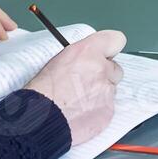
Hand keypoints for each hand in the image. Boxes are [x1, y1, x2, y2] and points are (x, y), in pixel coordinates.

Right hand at [24, 30, 126, 144]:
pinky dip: (98, 110)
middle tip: (87, 82)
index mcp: (87, 51)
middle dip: (105, 75)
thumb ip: (81, 57)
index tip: (106, 53)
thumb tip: (86, 61)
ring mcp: (107, 91)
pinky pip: (108, 108)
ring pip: (111, 90)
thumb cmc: (42, 91)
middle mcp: (100, 68)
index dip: (110, 48)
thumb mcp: (58, 60)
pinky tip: (81, 112)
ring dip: (100, 94)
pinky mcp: (109, 110)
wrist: (42, 119)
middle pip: (115, 68)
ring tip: (79, 101)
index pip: (116, 39)